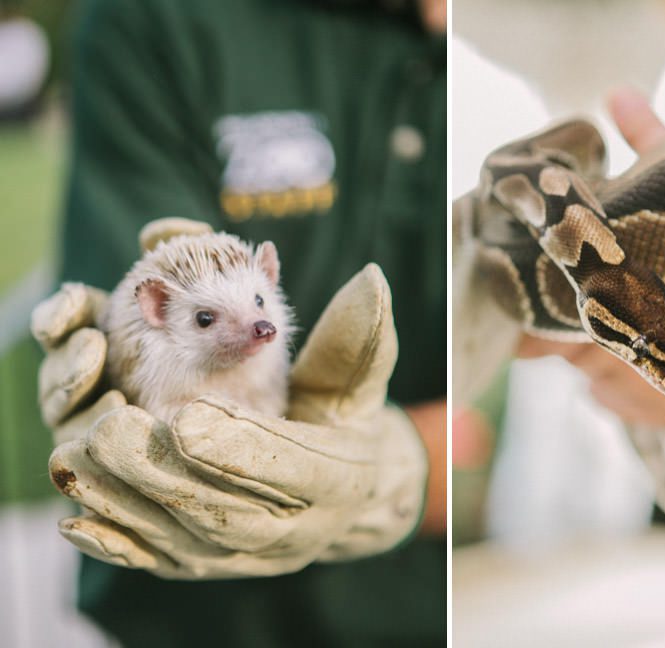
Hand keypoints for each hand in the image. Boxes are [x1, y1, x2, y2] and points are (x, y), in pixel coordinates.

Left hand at [33, 219, 426, 578]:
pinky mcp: (208, 564)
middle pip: (219, 509)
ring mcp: (244, 554)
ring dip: (124, 500)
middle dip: (161, 470)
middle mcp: (289, 529)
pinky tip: (76, 520)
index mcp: (334, 480)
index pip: (284, 467)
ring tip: (80, 454)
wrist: (348, 498)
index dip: (234, 447)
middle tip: (112, 426)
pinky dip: (116, 544)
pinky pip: (158, 562)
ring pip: (178, 538)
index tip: (184, 415)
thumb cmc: (348, 424)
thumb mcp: (358, 381)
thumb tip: (370, 279)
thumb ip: (357, 336)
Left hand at [518, 89, 664, 425]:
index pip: (526, 326)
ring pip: (594, 371)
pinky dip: (630, 382)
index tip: (544, 296)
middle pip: (562, 344)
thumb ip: (644, 138)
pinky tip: (655, 354)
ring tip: (646, 326)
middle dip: (579, 322)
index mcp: (587, 302)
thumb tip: (617, 93)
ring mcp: (623, 388)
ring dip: (607, 352)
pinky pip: (619, 401)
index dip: (531, 309)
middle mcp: (593, 352)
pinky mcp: (654, 412)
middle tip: (617, 300)